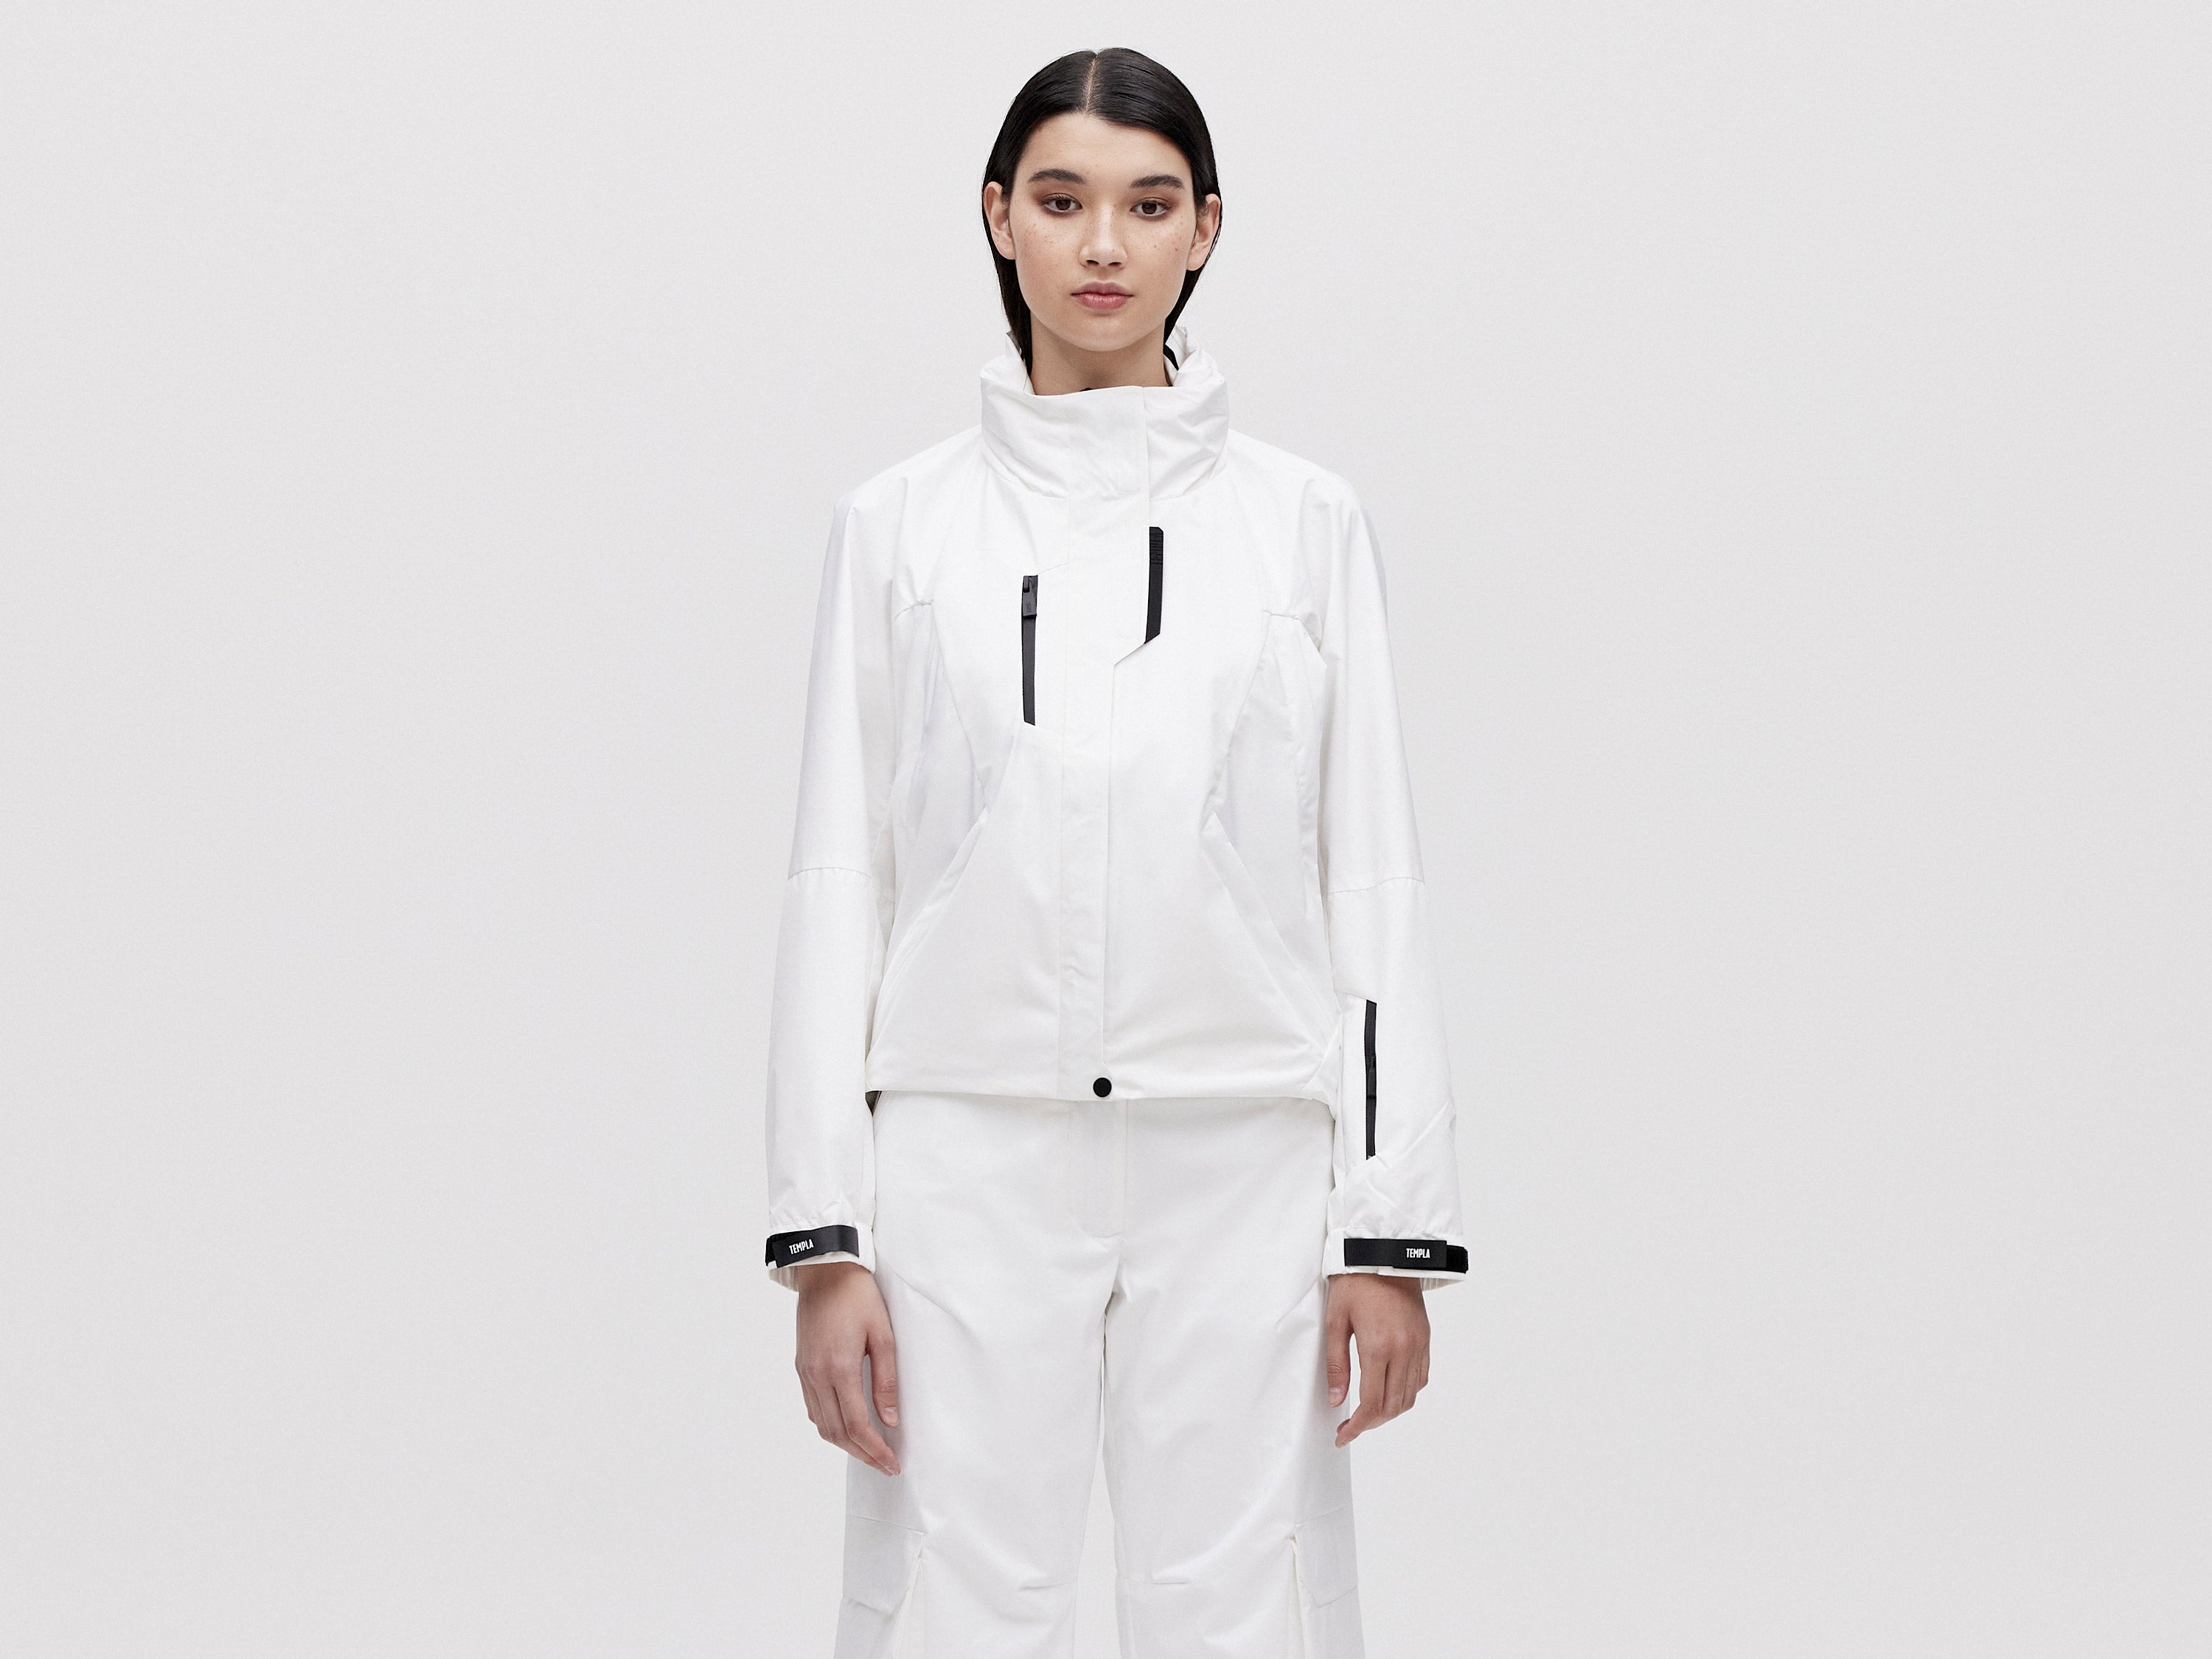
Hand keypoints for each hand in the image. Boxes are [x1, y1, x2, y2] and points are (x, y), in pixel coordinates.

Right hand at [794, 1260, 900, 1474]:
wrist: (825, 1270)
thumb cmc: (858, 1297)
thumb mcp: (883, 1335)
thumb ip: (886, 1381)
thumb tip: (890, 1420)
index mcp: (839, 1369)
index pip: (857, 1426)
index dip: (875, 1451)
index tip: (892, 1464)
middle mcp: (817, 1375)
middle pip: (837, 1432)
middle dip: (862, 1454)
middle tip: (885, 1464)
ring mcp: (805, 1372)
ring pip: (822, 1424)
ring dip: (845, 1444)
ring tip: (869, 1451)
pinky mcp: (801, 1366)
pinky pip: (812, 1408)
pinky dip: (829, 1425)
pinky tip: (847, 1426)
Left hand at [1325, 1271, 1430, 1445]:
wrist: (1385, 1254)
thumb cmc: (1355, 1283)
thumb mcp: (1335, 1320)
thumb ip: (1336, 1364)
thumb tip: (1336, 1400)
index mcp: (1379, 1347)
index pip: (1372, 1403)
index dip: (1357, 1426)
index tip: (1342, 1435)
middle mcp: (1404, 1351)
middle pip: (1393, 1406)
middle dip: (1372, 1423)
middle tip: (1351, 1427)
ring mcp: (1418, 1346)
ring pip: (1410, 1396)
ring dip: (1389, 1412)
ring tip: (1368, 1413)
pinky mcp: (1425, 1340)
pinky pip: (1421, 1379)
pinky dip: (1406, 1393)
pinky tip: (1388, 1391)